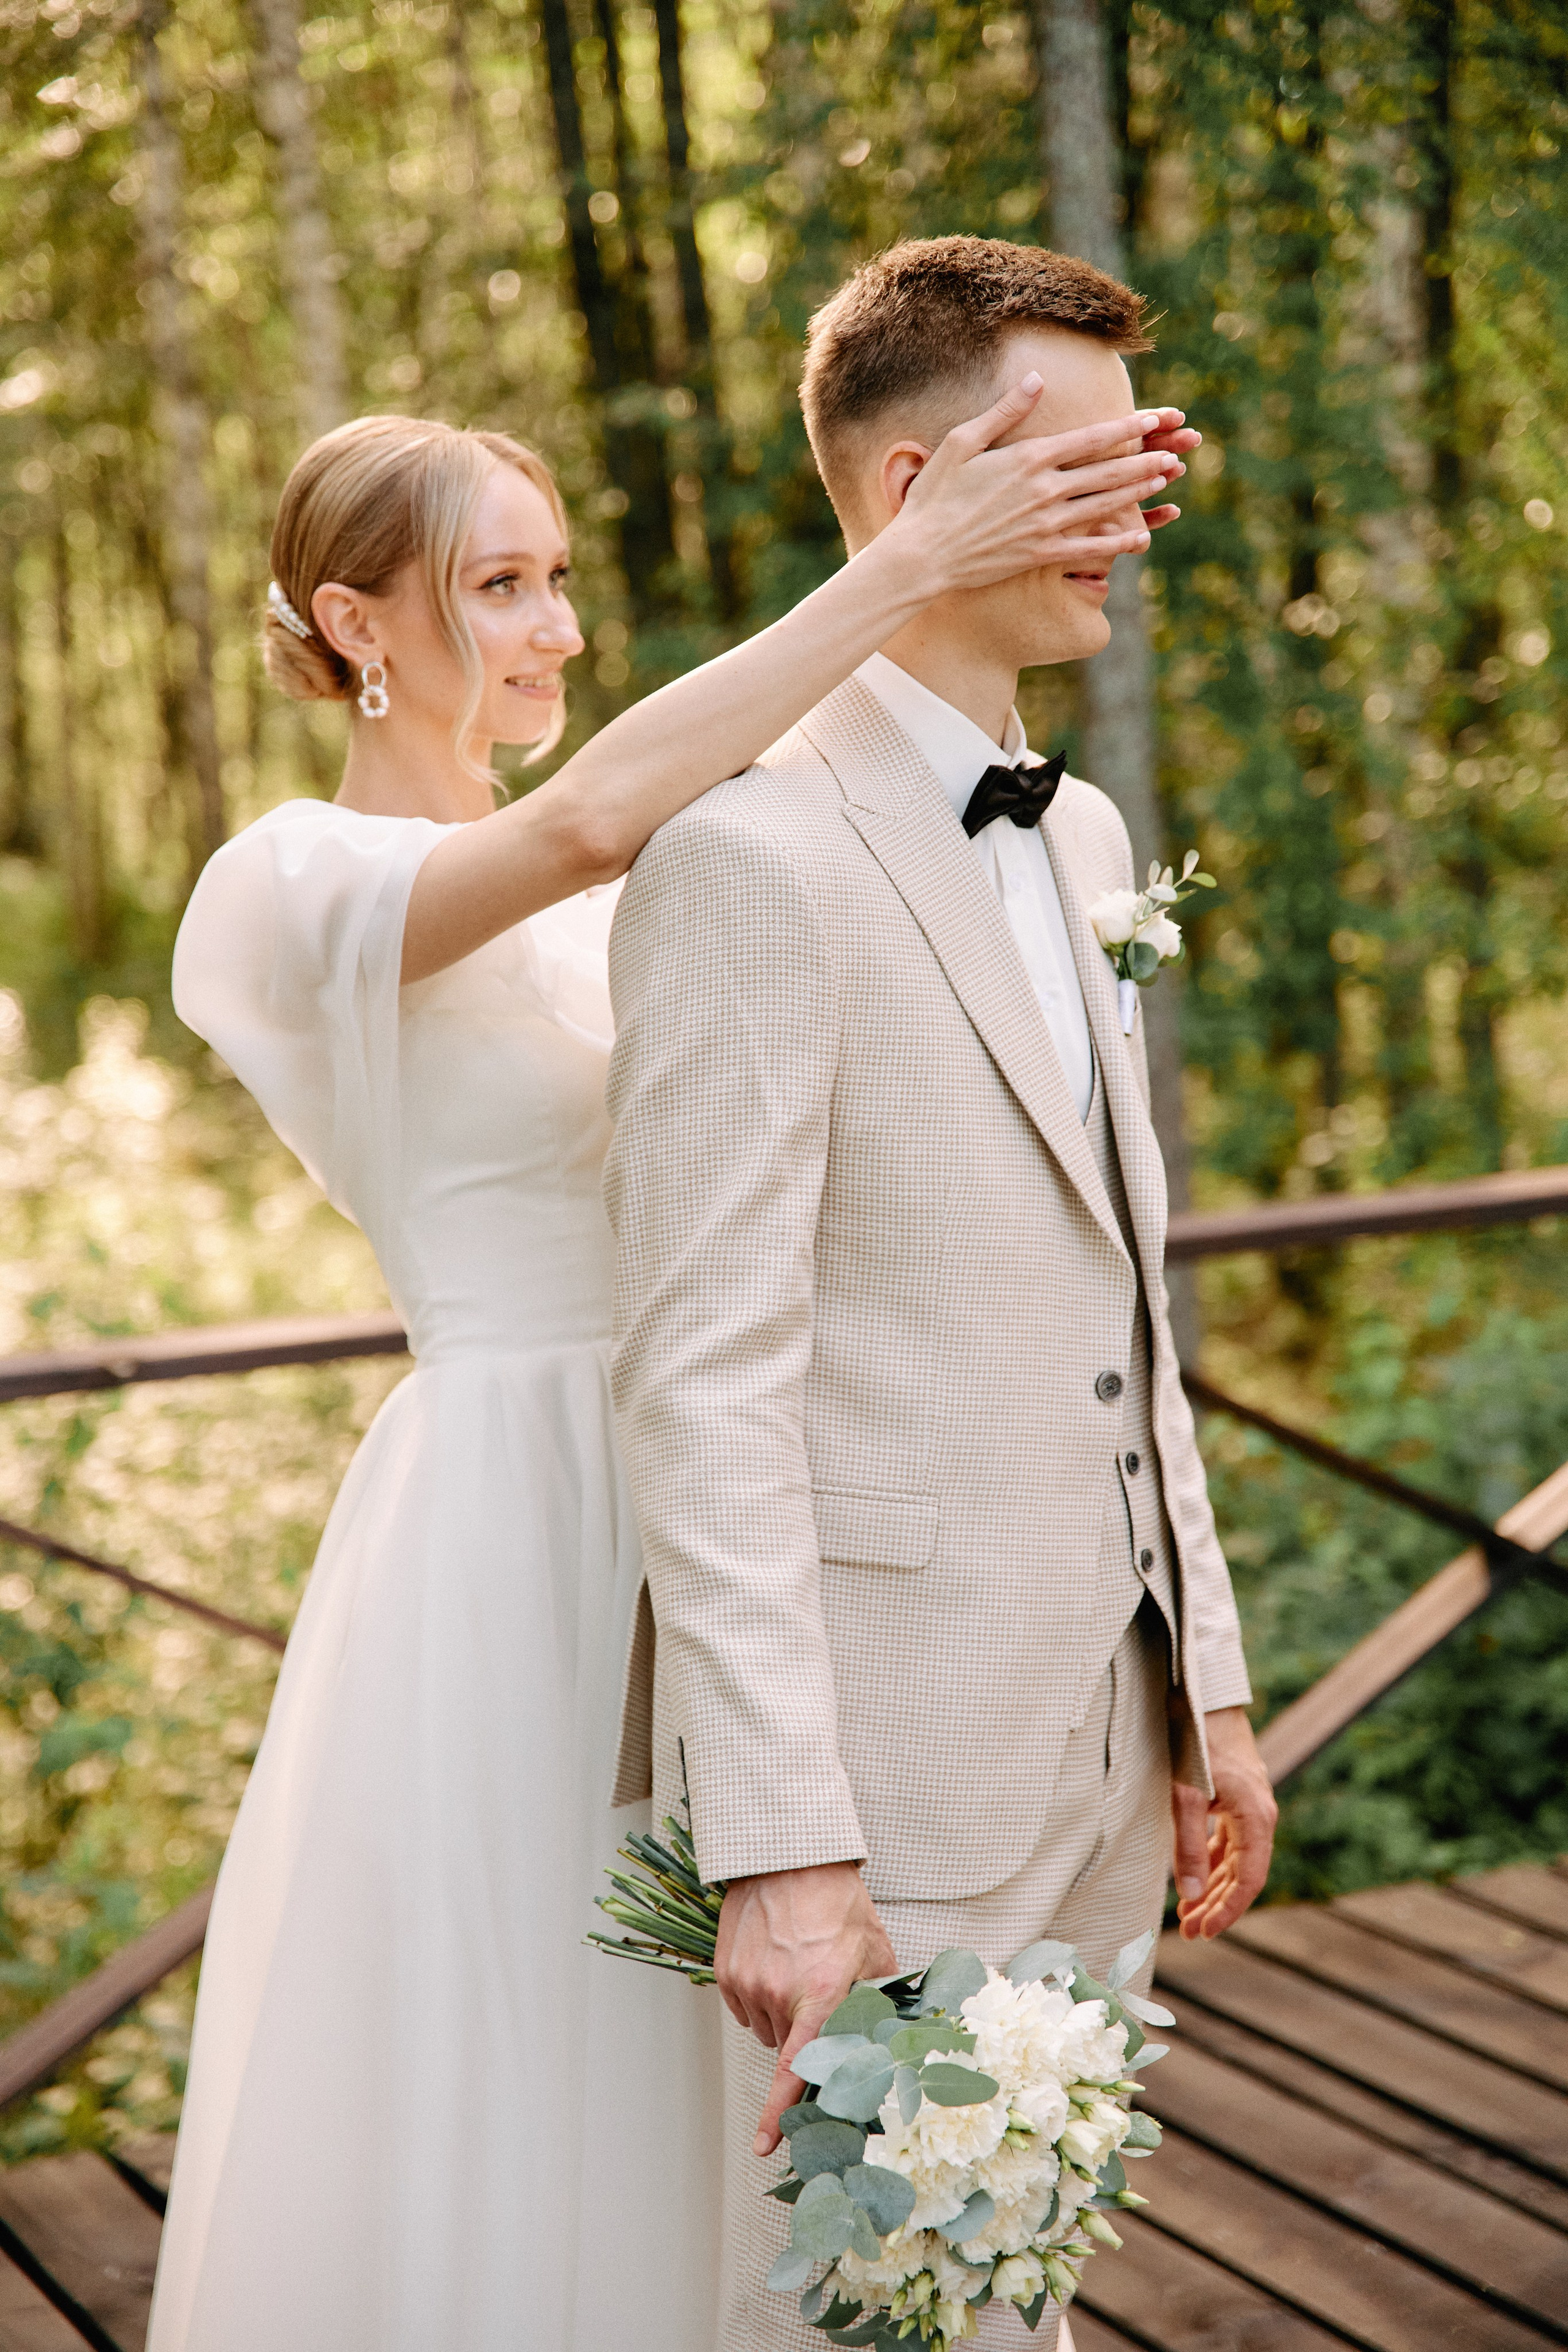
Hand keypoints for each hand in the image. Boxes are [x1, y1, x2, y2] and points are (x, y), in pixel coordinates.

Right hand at [715, 1861, 896, 2157]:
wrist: (789, 1858)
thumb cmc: (837, 1903)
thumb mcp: (873, 1950)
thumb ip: (882, 1999)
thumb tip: (897, 2037)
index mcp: (820, 1994)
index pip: (794, 2070)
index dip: (776, 2113)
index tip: (763, 2146)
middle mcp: (778, 1993)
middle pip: (786, 2047)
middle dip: (803, 2032)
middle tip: (818, 1991)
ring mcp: (747, 1983)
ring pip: (764, 2027)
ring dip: (780, 2013)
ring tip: (797, 1968)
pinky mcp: (726, 1971)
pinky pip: (743, 2006)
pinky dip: (758, 1995)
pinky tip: (774, 1962)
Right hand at [893, 379, 1196, 591]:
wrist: (922, 554)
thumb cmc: (935, 494)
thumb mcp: (962, 442)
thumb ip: (1005, 411)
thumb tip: (1039, 380)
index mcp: (1028, 458)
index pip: (1091, 438)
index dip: (1128, 429)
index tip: (1156, 419)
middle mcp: (1044, 490)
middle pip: (1108, 472)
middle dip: (1146, 460)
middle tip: (1177, 452)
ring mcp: (1045, 525)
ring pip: (1105, 506)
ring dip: (1140, 493)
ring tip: (1167, 481)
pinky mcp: (1039, 554)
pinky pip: (1088, 548)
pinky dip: (1117, 543)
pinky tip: (1141, 538)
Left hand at [1172, 1707, 1276, 1939]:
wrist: (1203, 1692)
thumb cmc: (1195, 1739)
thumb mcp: (1185, 1795)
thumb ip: (1189, 1846)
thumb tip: (1189, 1896)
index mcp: (1256, 1816)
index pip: (1249, 1879)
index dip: (1228, 1910)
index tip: (1205, 1932)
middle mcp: (1260, 1814)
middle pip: (1243, 1874)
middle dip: (1216, 1905)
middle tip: (1190, 1932)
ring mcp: (1249, 1805)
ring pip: (1235, 1859)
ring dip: (1212, 1886)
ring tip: (1187, 1914)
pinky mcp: (1236, 1797)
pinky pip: (1228, 1840)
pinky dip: (1211, 1861)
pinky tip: (1194, 1877)